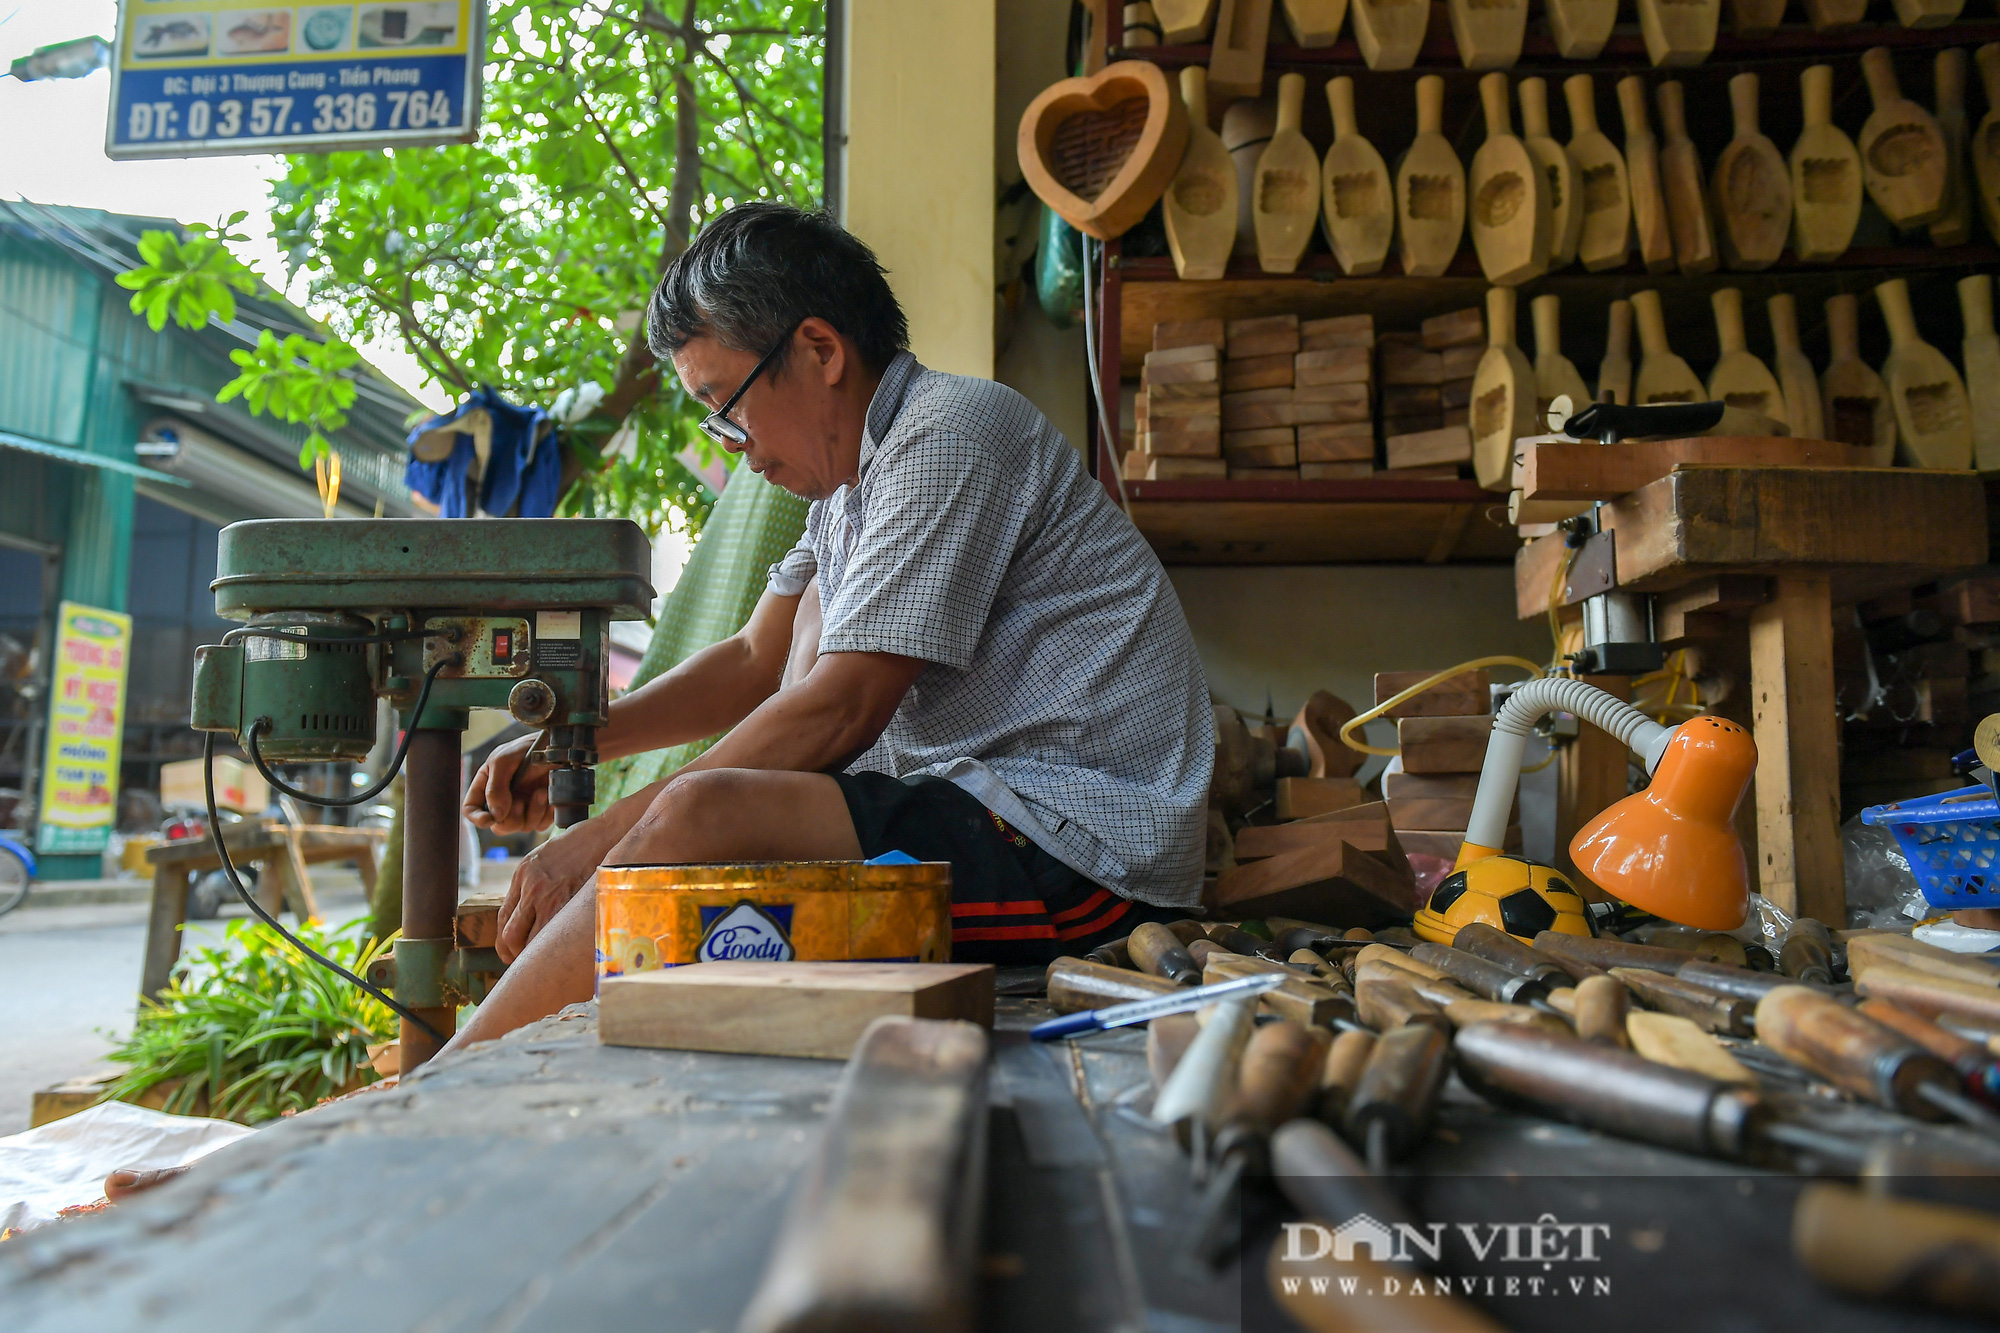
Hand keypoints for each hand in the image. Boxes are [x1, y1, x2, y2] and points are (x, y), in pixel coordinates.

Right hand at [464, 733, 551, 833]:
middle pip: (499, 826)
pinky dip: (546, 814)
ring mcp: (525, 807)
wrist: (560, 747)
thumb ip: (495, 787)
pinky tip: (551, 797)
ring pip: (522, 827)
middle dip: (511, 818)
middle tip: (521, 802)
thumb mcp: (504, 760)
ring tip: (541, 792)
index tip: (490, 819)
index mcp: (487, 786)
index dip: (478, 818)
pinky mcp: (543, 811)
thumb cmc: (529, 747)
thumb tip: (497, 815)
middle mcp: (504, 800)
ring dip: (532, 812)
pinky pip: (541, 825)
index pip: (472, 809)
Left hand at [496, 818, 618, 962]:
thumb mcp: (543, 859)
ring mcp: (551, 896)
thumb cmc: (578, 845)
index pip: (503, 919)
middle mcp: (532, 887)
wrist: (605, 834)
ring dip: (534, 954)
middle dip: (514, 954)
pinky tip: (561, 950)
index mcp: (522, 875)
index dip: (505, 942)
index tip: (510, 951)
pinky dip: (555, 946)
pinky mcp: (571, 901)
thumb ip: (531, 885)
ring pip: (531, 940)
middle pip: (511, 935)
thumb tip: (527, 916)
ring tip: (543, 960)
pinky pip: (555, 934)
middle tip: (523, 961)